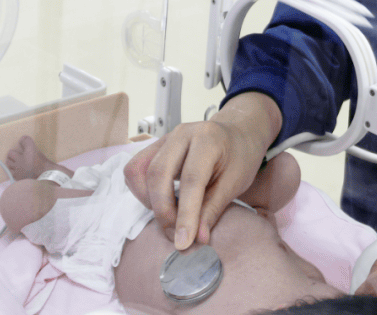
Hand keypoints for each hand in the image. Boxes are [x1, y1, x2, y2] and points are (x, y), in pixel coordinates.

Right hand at [123, 92, 281, 250]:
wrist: (238, 134)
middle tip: (176, 236)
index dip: (185, 214)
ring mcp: (166, 138)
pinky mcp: (155, 147)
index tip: (183, 242)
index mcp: (208, 139)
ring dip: (149, 202)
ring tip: (170, 219)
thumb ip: (213, 209)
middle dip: (163, 211)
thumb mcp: (235, 183)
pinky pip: (136, 169)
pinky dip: (142, 191)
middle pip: (158, 174)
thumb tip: (196, 239)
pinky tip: (161, 203)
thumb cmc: (240, 157)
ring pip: (139, 171)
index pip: (191, 179)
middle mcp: (182, 133)